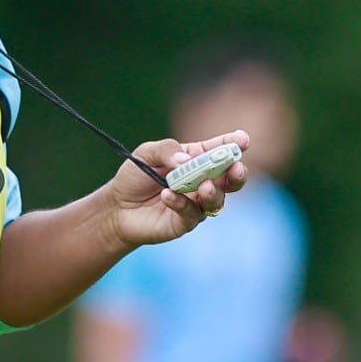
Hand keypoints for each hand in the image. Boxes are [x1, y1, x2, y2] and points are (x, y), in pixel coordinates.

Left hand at [103, 131, 253, 247]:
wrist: (117, 207)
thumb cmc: (134, 177)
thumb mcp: (145, 154)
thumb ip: (166, 150)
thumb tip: (185, 159)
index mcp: (196, 158)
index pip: (220, 149)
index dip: (234, 144)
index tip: (243, 139)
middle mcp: (202, 181)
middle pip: (230, 178)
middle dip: (237, 173)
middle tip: (237, 168)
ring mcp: (196, 203)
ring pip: (217, 200)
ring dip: (213, 192)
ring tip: (204, 186)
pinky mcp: (185, 222)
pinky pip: (192, 213)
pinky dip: (182, 203)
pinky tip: (167, 195)